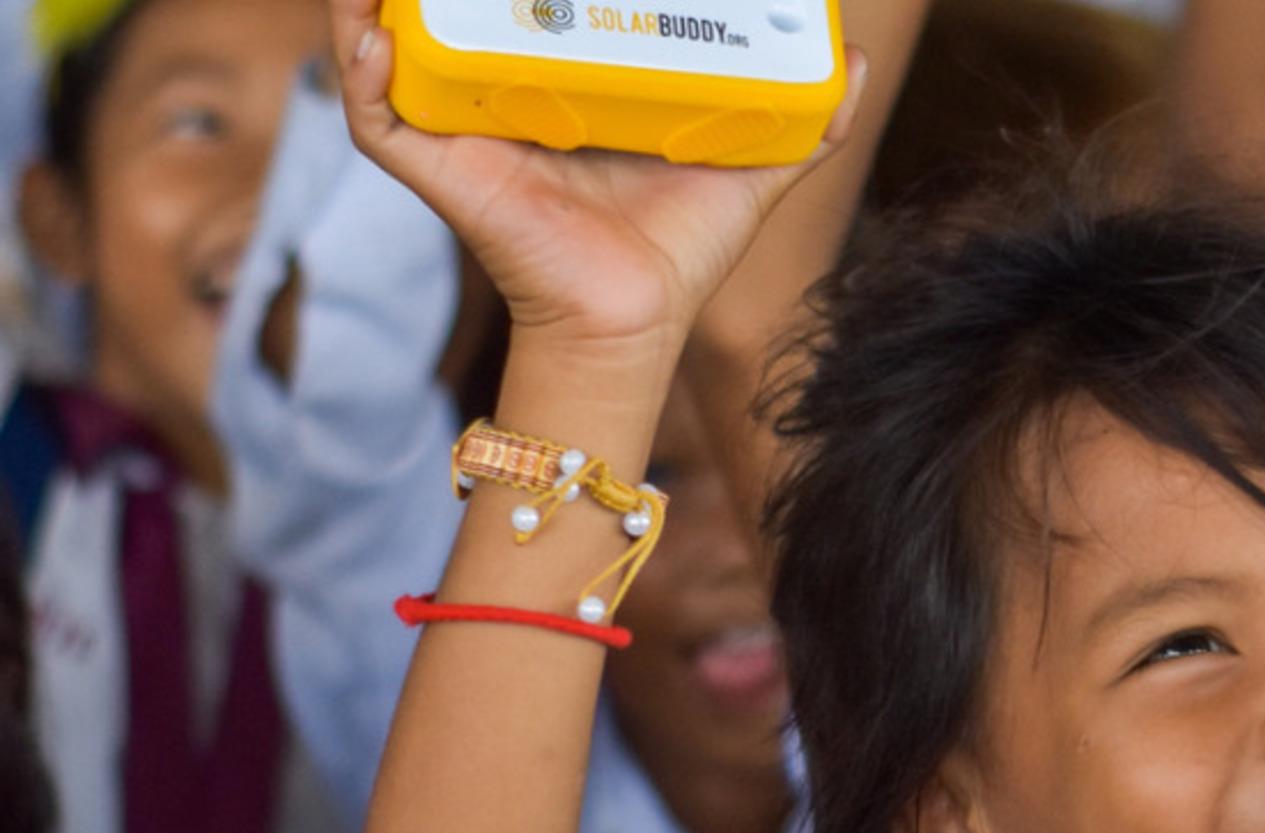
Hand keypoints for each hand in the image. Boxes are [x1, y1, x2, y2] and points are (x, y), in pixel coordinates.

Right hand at [327, 0, 867, 349]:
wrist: (637, 321)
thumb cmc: (680, 250)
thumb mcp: (750, 166)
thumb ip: (802, 117)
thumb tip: (855, 60)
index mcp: (564, 84)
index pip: (529, 4)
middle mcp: (503, 97)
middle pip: (454, 11)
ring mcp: (463, 130)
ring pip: (395, 46)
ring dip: (377, 0)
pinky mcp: (439, 170)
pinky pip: (377, 114)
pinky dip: (361, 70)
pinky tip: (373, 32)